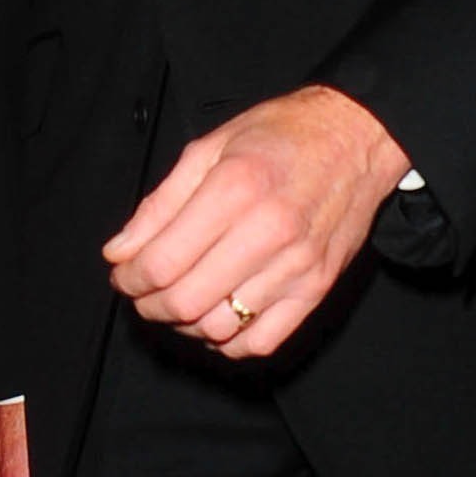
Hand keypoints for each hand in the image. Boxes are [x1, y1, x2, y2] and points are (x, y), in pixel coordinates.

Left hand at [103, 85, 410, 359]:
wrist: (356, 136)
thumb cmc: (282, 134)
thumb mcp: (211, 147)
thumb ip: (161, 202)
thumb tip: (120, 251)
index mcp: (235, 187)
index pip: (162, 262)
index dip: (129, 278)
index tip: (123, 274)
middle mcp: (268, 230)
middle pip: (185, 302)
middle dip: (149, 305)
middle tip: (142, 292)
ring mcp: (297, 265)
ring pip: (220, 328)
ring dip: (185, 324)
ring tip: (179, 301)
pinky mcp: (318, 287)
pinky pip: (262, 342)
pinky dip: (229, 341)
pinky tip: (218, 315)